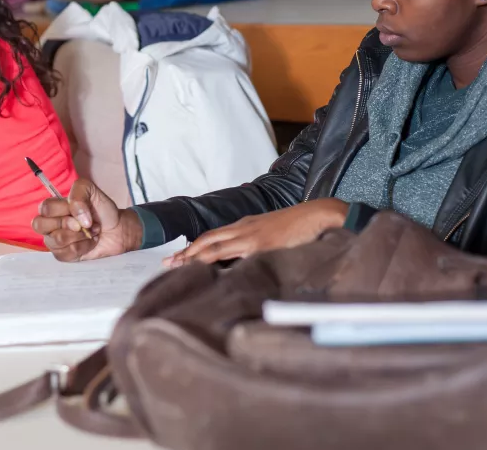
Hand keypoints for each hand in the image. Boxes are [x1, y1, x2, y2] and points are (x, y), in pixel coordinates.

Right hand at [32, 178, 142, 261]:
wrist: (117, 229)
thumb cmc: (102, 210)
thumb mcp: (91, 190)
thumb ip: (79, 193)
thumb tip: (74, 216)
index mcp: (53, 207)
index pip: (44, 208)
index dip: (63, 210)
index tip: (81, 212)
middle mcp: (49, 224)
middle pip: (40, 225)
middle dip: (68, 224)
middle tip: (84, 224)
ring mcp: (54, 241)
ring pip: (56, 240)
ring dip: (80, 236)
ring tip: (90, 232)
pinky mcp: (63, 255)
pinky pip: (66, 253)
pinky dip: (83, 247)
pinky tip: (89, 242)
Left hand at [165, 198, 348, 267]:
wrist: (319, 215)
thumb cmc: (300, 227)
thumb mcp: (273, 234)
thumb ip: (257, 245)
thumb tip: (245, 262)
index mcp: (245, 226)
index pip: (213, 237)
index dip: (194, 248)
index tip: (178, 258)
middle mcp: (244, 228)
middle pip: (208, 240)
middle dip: (186, 253)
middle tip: (167, 263)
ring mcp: (252, 236)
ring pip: (216, 246)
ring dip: (195, 257)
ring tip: (177, 267)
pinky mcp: (262, 245)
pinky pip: (235, 254)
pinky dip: (218, 261)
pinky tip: (208, 270)